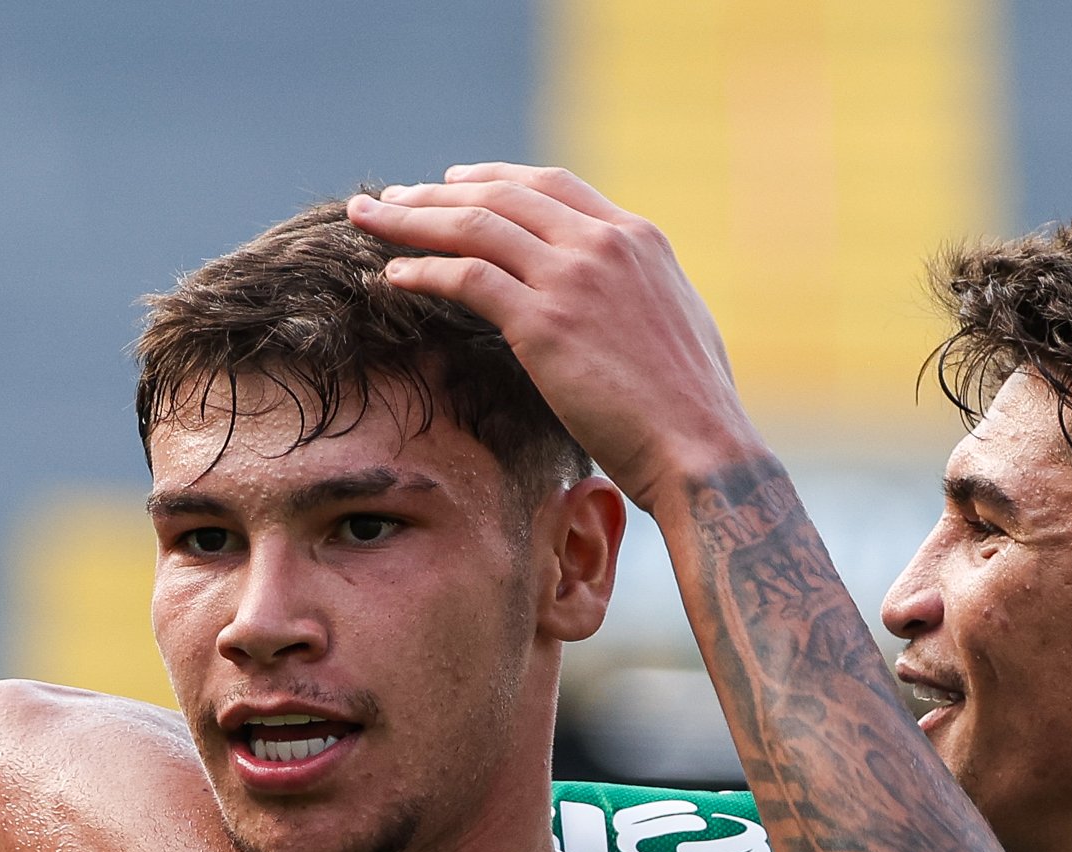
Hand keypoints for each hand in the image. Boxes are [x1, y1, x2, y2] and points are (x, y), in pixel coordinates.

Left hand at [347, 166, 761, 515]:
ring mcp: (573, 278)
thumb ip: (635, 295)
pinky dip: (422, 270)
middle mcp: (604, 244)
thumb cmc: (691, 411)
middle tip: (392, 195)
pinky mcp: (545, 323)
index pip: (551, 185)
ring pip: (475, 225)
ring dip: (413, 218)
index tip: (454, 180)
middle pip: (502, 195)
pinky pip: (466, 279)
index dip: (494, 179)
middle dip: (437, 190)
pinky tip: (390, 276)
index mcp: (638, 238)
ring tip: (369, 219)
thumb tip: (612, 302)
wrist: (702, 451)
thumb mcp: (675, 326)